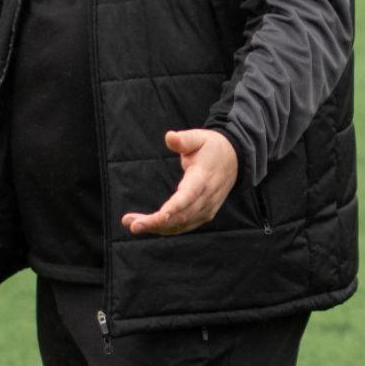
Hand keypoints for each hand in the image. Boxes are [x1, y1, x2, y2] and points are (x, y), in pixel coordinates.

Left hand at [122, 130, 239, 236]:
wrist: (234, 159)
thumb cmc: (211, 147)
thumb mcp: (199, 138)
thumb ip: (184, 140)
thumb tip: (169, 137)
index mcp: (203, 178)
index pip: (188, 196)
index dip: (173, 208)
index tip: (158, 217)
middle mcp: (206, 197)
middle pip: (181, 215)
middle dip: (156, 222)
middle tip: (131, 224)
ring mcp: (207, 208)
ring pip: (180, 224)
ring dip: (156, 227)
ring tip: (132, 224)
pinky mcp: (204, 214)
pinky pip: (184, 226)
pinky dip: (166, 229)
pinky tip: (148, 225)